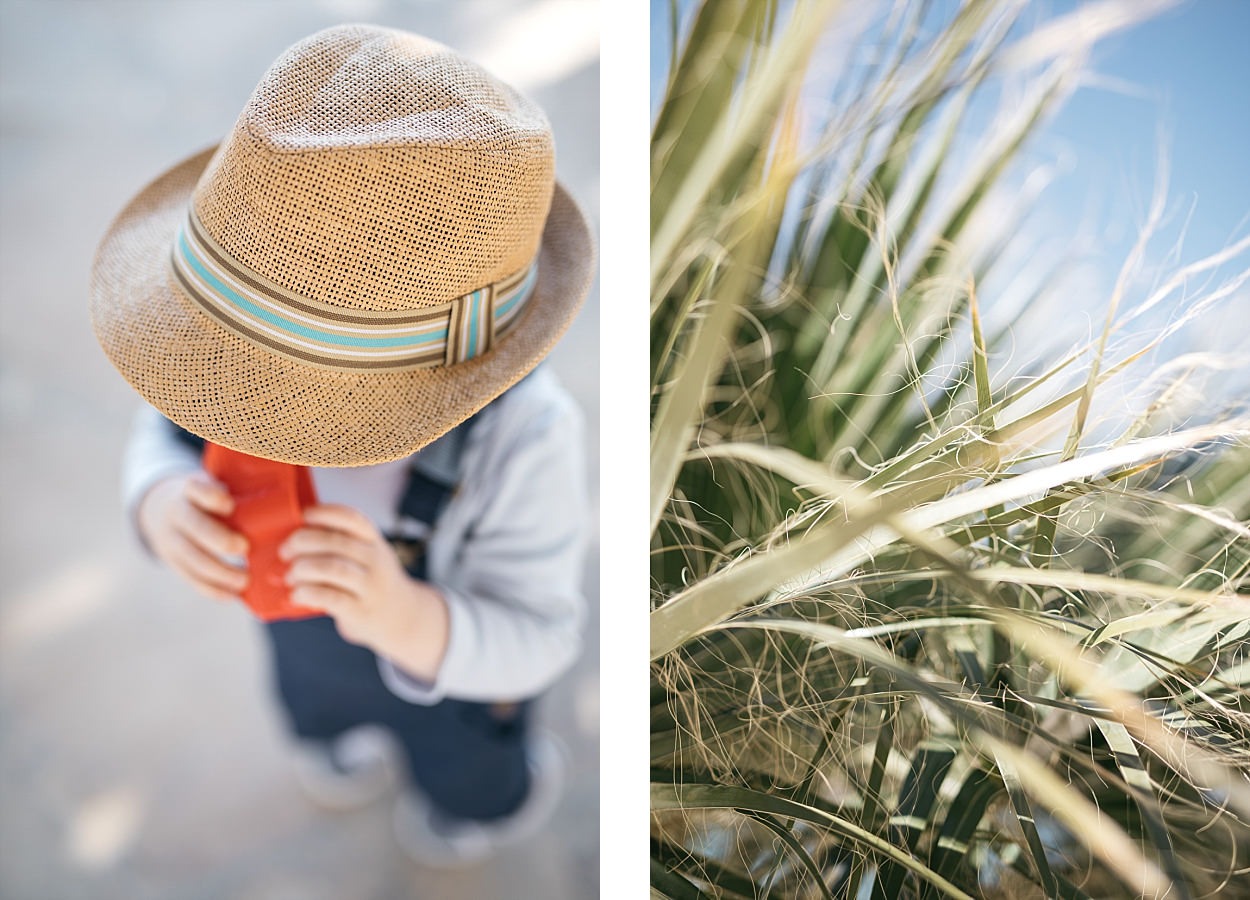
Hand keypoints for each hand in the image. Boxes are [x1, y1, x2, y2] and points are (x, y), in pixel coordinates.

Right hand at [137, 472, 248, 600]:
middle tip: (245, 548)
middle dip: (220, 540)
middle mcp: (176, 514)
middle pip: (195, 528)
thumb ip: (234, 494)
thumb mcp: (212, 486)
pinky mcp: (172, 562)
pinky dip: (212, 590)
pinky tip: (232, 595)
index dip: (212, 497)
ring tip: (245, 580)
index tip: (230, 505)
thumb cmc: (203, 499)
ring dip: (220, 573)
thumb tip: (276, 511)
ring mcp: (170, 540)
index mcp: (189, 490)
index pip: (196, 489)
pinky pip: (191, 578)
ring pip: (192, 559)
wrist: (159, 509)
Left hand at [280, 505, 449, 681]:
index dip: (326, 513)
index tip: (304, 515)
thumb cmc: (371, 582)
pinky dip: (308, 593)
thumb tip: (294, 536)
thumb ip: (340, 545)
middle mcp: (375, 560)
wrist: (401, 617)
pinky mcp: (361, 611)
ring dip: (303, 568)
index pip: (352, 518)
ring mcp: (370, 586)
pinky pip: (331, 598)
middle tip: (285, 551)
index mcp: (373, 541)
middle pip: (336, 542)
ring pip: (333, 568)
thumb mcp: (367, 556)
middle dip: (303, 542)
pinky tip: (297, 595)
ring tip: (290, 576)